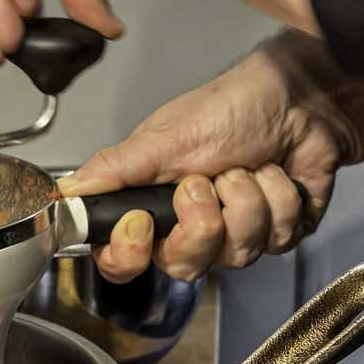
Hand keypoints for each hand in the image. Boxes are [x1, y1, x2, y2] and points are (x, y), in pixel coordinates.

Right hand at [58, 38, 352, 282]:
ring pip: (235, 254)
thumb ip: (113, 170)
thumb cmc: (232, 107)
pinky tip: (278, 174)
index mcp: (152, 206)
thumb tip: (63, 195)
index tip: (142, 223)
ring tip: (249, 167)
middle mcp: (189, 227)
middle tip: (207, 181)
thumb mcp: (163, 138)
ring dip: (247, 201)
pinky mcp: (277, 234)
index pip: (123, 261)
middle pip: (182, 266)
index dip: (130, 253)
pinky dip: (279, 199)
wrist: (300, 97)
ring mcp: (235, 235)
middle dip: (201, 222)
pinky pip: (275, 240)